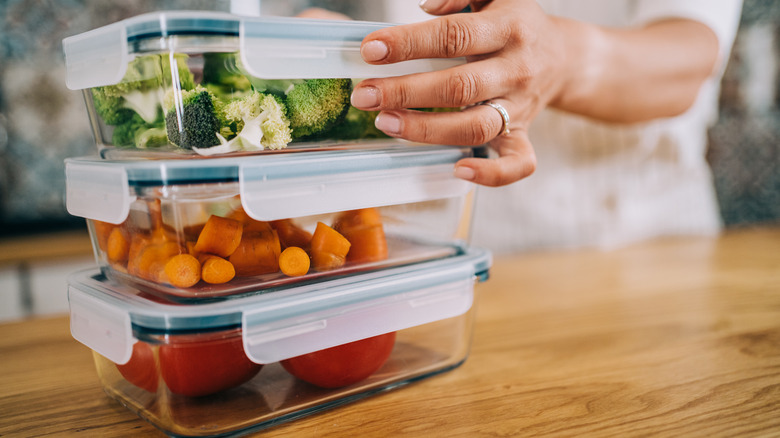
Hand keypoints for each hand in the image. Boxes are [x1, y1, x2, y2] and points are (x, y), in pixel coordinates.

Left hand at [350, 0, 570, 185]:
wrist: (562, 56)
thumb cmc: (513, 23)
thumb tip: (426, 8)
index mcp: (507, 28)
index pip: (453, 36)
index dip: (410, 43)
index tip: (371, 50)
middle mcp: (515, 70)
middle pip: (459, 87)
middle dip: (405, 92)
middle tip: (365, 95)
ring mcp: (520, 107)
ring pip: (475, 126)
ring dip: (427, 130)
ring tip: (385, 123)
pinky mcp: (523, 135)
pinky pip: (517, 163)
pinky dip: (491, 174)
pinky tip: (457, 169)